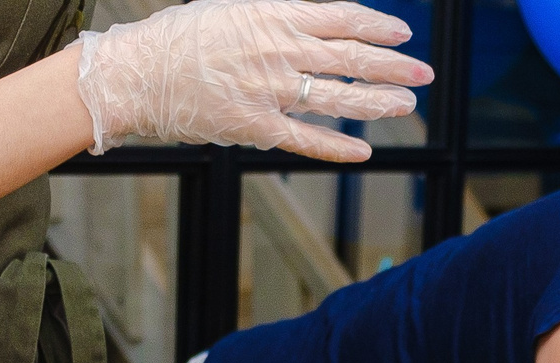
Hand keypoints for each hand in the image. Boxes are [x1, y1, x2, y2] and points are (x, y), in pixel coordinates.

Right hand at [75, 0, 431, 158]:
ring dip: (378, 103)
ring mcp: (271, 90)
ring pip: (339, 98)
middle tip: (423, 72)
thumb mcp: (232, 9)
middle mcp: (280, 51)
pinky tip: (363, 152)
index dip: (377, 26)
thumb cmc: (178, 39)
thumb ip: (275, 16)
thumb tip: (312, 20)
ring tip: (406, 105)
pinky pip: (307, 139)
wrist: (136, 74)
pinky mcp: (257, 127)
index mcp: (274, 15)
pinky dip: (337, 147)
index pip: (341, 17)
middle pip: (351, 57)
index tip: (402, 33)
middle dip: (393, 66)